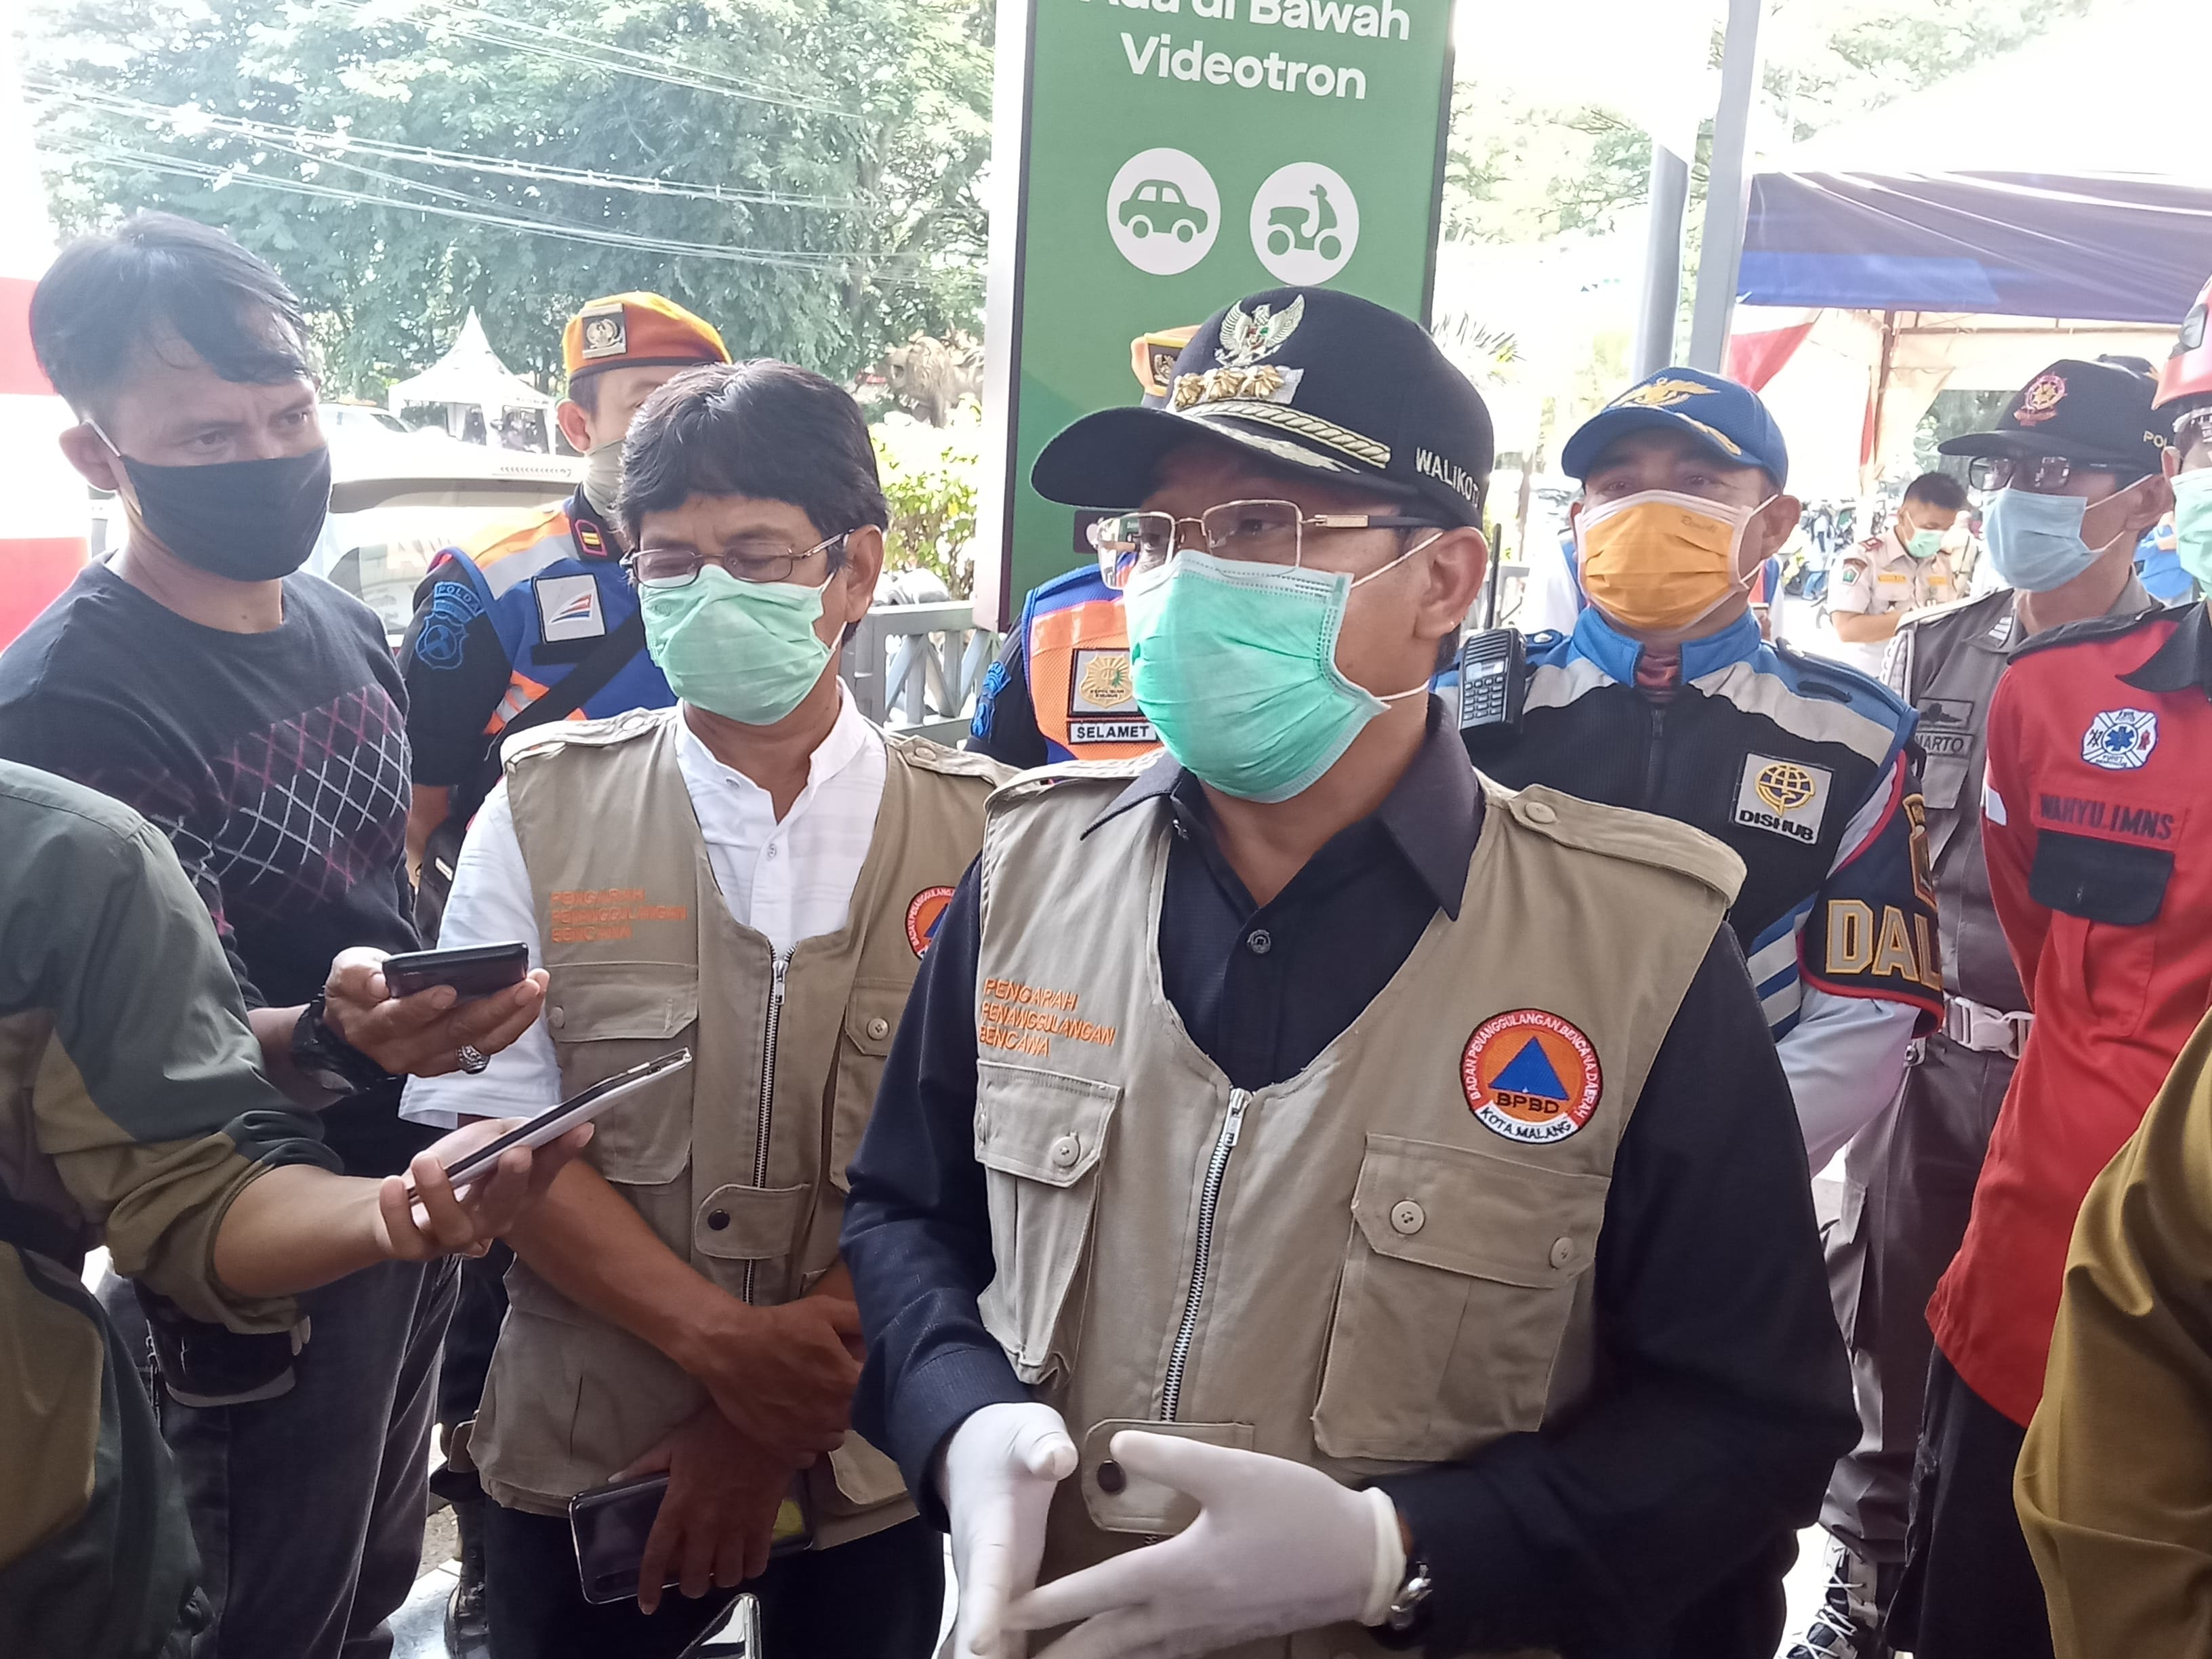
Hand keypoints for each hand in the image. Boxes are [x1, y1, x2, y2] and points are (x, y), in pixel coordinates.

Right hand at [322, 947, 548, 1077]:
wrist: (357, 1024)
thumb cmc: (357, 990)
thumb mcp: (346, 971)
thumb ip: (359, 975)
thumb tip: (379, 983)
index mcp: (373, 1027)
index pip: (400, 1019)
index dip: (424, 1006)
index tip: (450, 989)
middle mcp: (404, 1051)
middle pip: (453, 1033)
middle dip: (494, 1008)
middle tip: (525, 984)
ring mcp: (431, 1060)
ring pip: (478, 1044)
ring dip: (513, 1017)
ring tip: (537, 987)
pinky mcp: (451, 1060)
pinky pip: (487, 1047)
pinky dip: (512, 1026)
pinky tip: (531, 1002)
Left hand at [375, 1117, 594, 1260]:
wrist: (403, 1194)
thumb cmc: (455, 1165)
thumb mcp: (486, 1139)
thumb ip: (513, 1131)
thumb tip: (543, 1122)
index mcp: (514, 1194)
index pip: (544, 1175)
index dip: (562, 1153)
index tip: (579, 1127)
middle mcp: (490, 1221)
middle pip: (506, 1207)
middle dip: (513, 1180)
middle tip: (517, 1151)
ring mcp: (453, 1238)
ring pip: (455, 1228)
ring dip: (441, 1193)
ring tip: (427, 1159)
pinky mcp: (415, 1247)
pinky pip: (408, 1239)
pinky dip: (398, 1213)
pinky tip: (395, 1184)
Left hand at [619, 1407, 798, 1614]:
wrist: (762, 1420)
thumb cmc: (714, 1429)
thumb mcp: (673, 1443)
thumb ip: (644, 1466)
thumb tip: (613, 1480)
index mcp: (678, 1506)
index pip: (657, 1556)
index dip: (649, 1585)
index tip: (647, 1606)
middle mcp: (705, 1524)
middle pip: (693, 1577)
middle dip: (690, 1585)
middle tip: (691, 1577)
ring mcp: (737, 1526)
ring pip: (725, 1576)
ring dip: (719, 1578)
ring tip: (718, 1569)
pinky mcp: (764, 1522)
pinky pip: (757, 1563)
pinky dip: (749, 1568)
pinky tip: (745, 1560)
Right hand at [684, 1297, 864, 1455]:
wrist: (729, 1348)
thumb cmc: (779, 1327)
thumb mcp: (824, 1310)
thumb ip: (859, 1319)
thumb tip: (883, 1328)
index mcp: (847, 1383)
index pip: (876, 1391)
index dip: (867, 1380)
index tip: (855, 1370)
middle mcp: (832, 1416)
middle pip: (856, 1417)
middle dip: (849, 1402)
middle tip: (832, 1384)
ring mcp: (807, 1436)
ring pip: (834, 1439)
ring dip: (830, 1424)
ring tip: (815, 1403)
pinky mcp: (782, 1447)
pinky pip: (808, 1455)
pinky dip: (806, 1443)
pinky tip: (797, 1422)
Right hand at [940, 1402, 1076, 1658]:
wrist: (970, 1450)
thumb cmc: (1006, 1441)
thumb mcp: (1029, 1430)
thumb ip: (1041, 1442)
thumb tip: (1057, 1458)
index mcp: (989, 1527)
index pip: (986, 1571)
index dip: (985, 1608)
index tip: (981, 1644)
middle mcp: (980, 1567)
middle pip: (976, 1624)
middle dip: (980, 1657)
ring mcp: (988, 1586)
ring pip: (985, 1641)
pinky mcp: (1003, 1596)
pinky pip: (1003, 1641)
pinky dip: (1007, 1658)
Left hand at [1005, 1433, 1401, 1658]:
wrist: (1359, 1561)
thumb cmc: (1298, 1512)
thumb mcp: (1232, 1473)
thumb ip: (1170, 1459)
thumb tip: (1117, 1446)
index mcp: (1180, 1572)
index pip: (1098, 1592)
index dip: (1048, 1603)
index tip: (1006, 1613)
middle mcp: (1186, 1612)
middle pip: (1108, 1640)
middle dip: (1062, 1649)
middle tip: (1014, 1653)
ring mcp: (1208, 1629)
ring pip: (1136, 1652)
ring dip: (1095, 1656)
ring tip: (1061, 1658)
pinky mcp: (1229, 1633)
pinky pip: (1167, 1651)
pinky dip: (1136, 1654)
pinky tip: (1131, 1649)